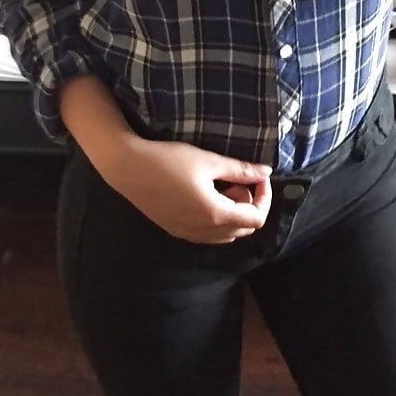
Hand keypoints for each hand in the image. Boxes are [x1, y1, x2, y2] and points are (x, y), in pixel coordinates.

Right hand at [105, 136, 272, 243]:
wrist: (130, 169)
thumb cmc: (170, 161)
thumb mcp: (209, 161)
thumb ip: (240, 170)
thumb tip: (266, 172)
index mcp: (215, 215)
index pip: (256, 219)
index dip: (264, 198)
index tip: (259, 177)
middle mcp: (204, 232)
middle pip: (243, 229)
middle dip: (249, 204)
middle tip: (238, 179)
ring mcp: (188, 235)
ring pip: (226, 234)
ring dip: (233, 213)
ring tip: (222, 185)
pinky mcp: (176, 231)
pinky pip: (208, 234)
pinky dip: (217, 219)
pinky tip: (205, 195)